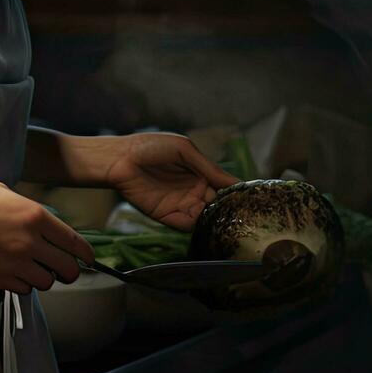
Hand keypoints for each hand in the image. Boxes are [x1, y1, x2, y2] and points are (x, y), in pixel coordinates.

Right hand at [0, 179, 94, 294]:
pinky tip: (13, 270)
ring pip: (47, 283)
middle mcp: (29, 242)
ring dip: (44, 276)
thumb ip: (32, 213)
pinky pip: (23, 289)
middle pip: (68, 270)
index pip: (75, 243)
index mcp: (35, 216)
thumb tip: (48, 228)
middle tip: (62, 266)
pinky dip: (23, 283)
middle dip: (69, 269)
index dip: (86, 254)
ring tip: (32, 266)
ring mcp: (13, 263)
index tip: (87, 258)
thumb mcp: (7, 194)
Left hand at [100, 133, 238, 231]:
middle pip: (218, 205)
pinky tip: (205, 221)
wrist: (119, 159)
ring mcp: (182, 204)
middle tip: (244, 215)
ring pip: (206, 218)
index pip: (224, 186)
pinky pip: (188, 225)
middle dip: (230, 210)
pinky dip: (197, 226)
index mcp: (200, 173)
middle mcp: (194, 190)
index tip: (252, 199)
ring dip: (215, 220)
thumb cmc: (150, 147)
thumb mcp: (183, 150)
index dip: (236, 193)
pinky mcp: (168, 216)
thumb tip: (234, 182)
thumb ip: (208, 167)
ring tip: (226, 219)